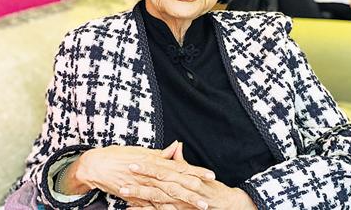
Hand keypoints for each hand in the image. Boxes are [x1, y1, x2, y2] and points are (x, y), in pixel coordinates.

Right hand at [64, 141, 212, 206]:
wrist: (96, 165)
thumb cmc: (119, 156)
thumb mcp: (142, 152)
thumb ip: (161, 154)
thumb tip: (176, 146)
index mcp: (154, 162)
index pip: (179, 167)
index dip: (196, 171)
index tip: (211, 175)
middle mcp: (150, 175)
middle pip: (176, 184)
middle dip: (193, 191)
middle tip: (209, 197)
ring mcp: (143, 187)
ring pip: (166, 196)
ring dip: (183, 202)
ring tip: (198, 207)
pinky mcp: (135, 197)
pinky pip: (151, 205)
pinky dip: (163, 209)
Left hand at [125, 143, 256, 209]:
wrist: (226, 204)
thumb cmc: (210, 188)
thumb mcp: (197, 173)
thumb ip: (182, 162)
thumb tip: (176, 147)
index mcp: (184, 175)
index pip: (162, 168)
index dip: (147, 165)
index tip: (132, 161)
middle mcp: (182, 187)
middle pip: (158, 181)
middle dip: (141, 177)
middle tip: (125, 172)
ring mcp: (180, 200)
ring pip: (157, 196)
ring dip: (139, 194)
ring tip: (123, 191)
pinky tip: (132, 208)